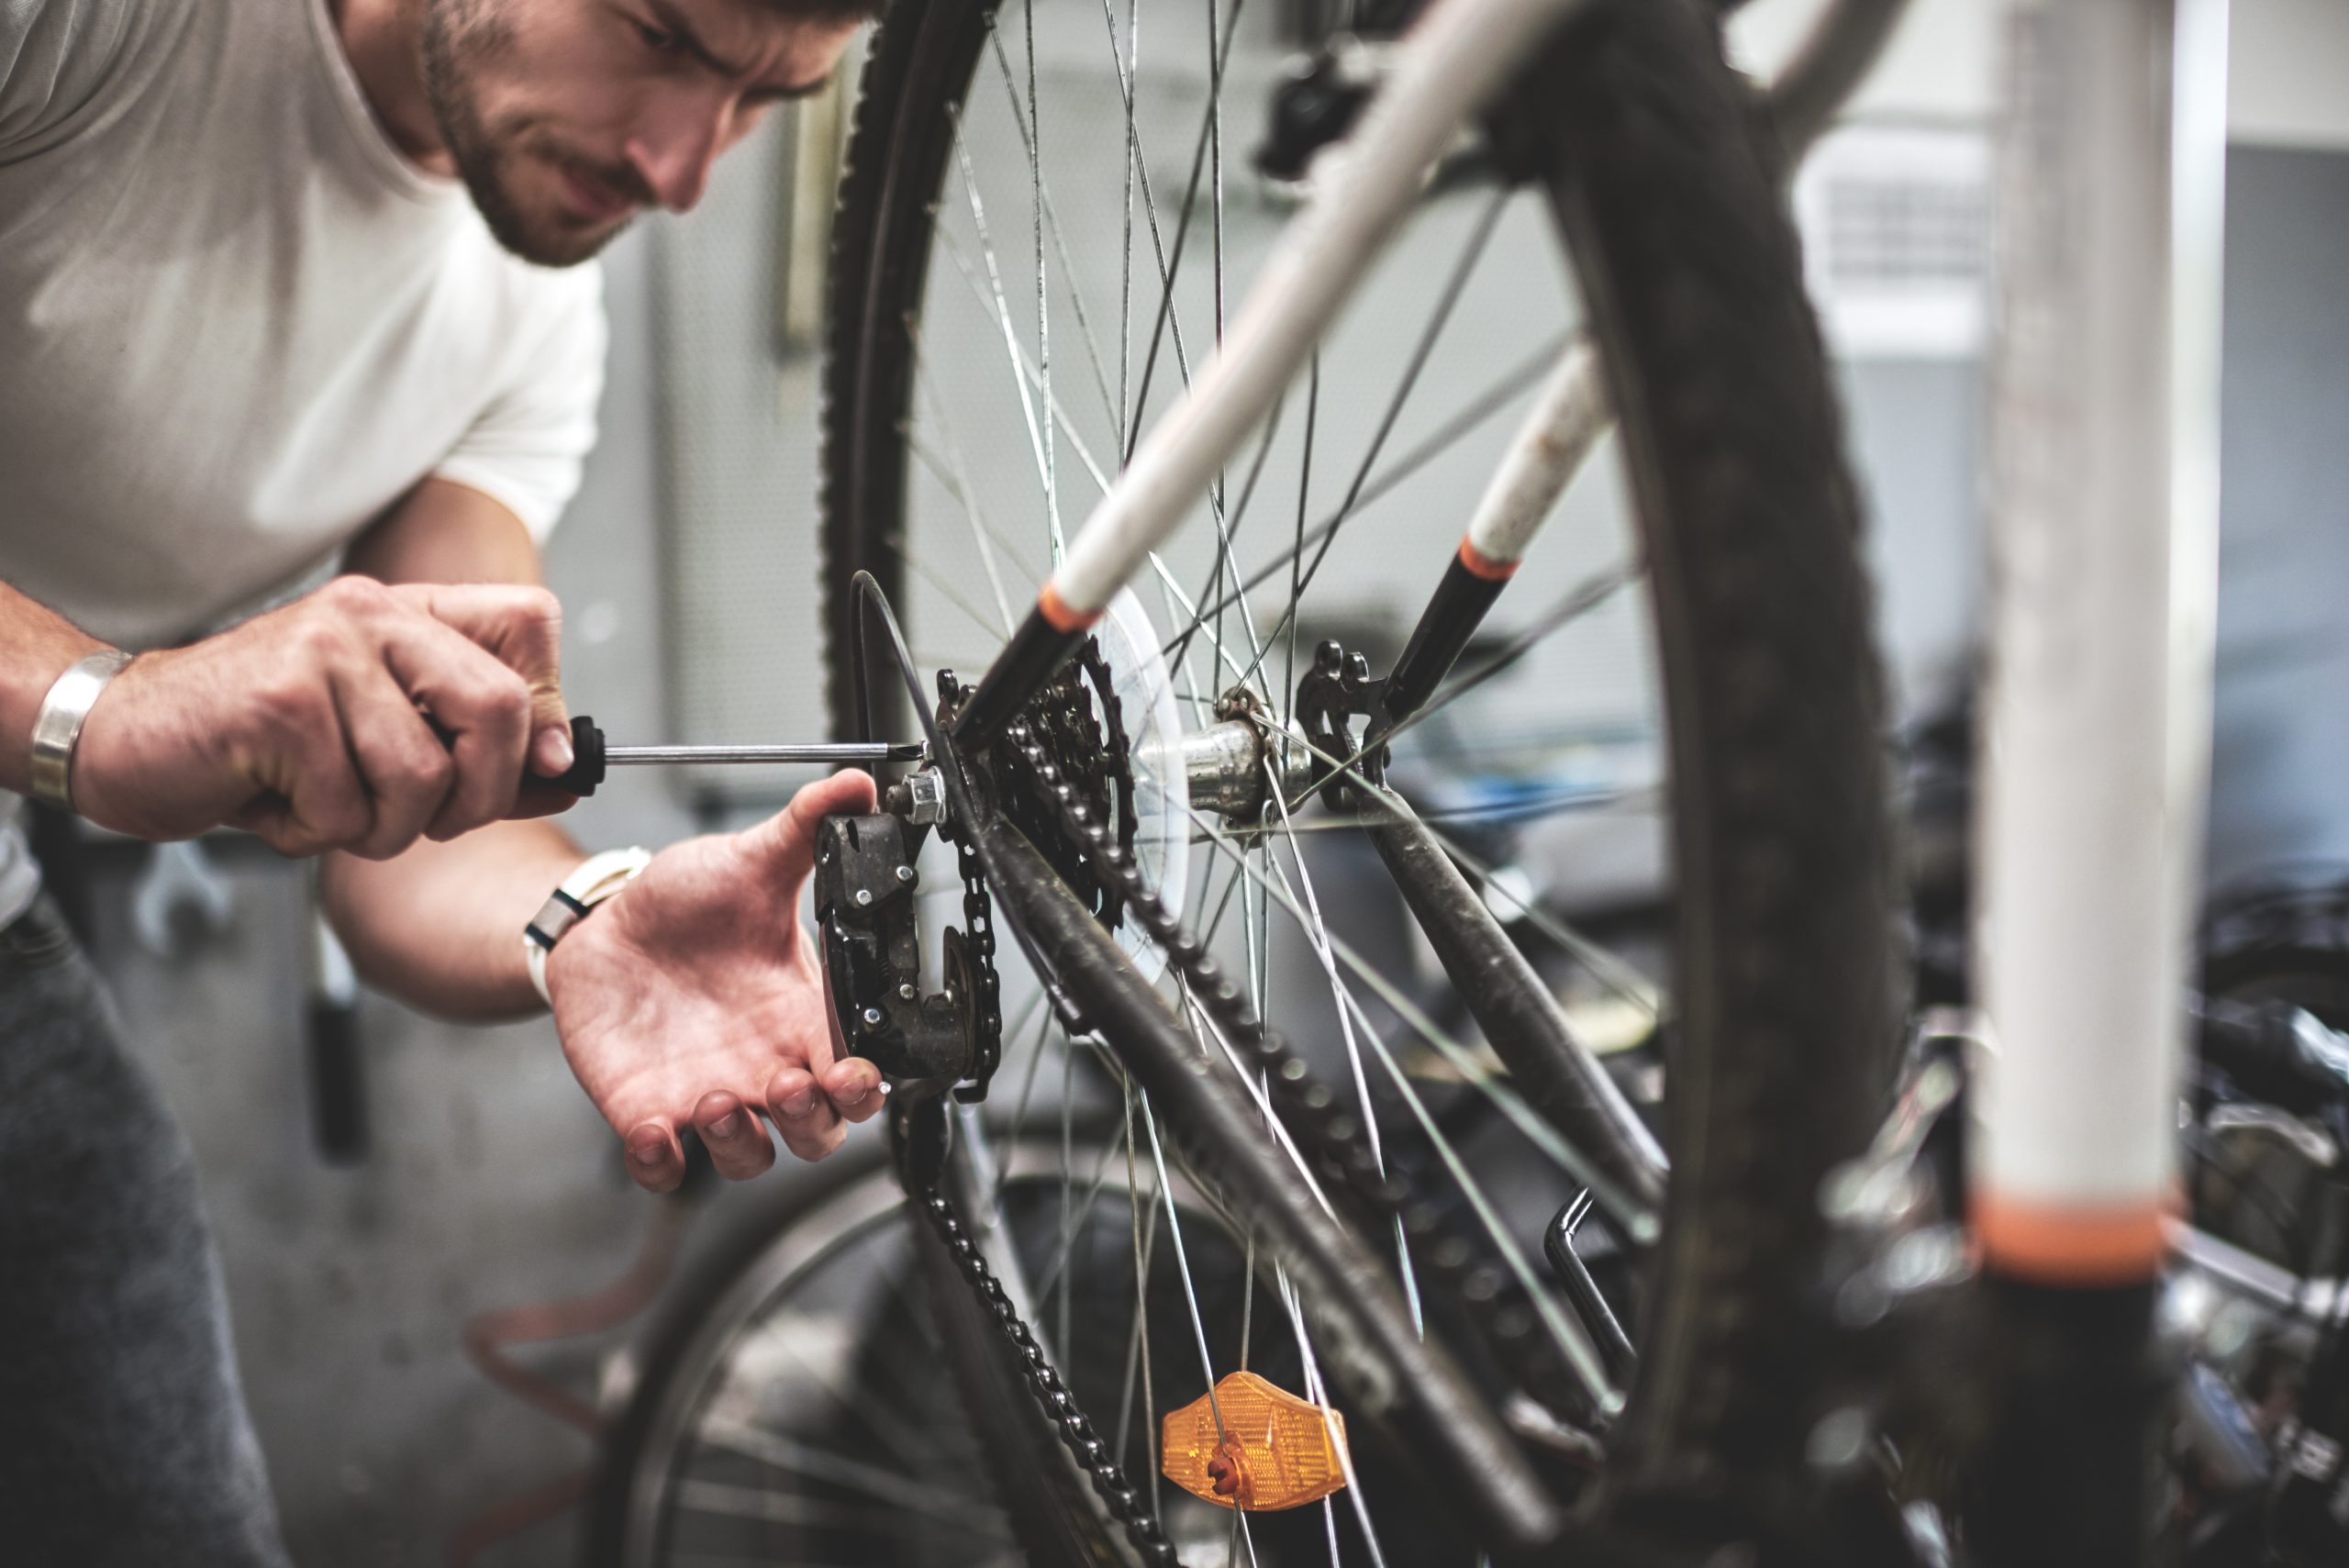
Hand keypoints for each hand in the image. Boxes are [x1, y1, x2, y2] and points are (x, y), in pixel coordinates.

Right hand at [74, 576, 575, 855]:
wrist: (122, 737)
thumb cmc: (262, 748)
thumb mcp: (382, 740)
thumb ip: (477, 751)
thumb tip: (566, 768)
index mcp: (407, 612)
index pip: (533, 620)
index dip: (542, 708)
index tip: (521, 765)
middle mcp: (371, 614)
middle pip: (499, 709)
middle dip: (477, 798)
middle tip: (424, 821)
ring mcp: (323, 652)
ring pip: (423, 779)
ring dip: (381, 830)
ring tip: (326, 809)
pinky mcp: (280, 706)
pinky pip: (350, 810)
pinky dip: (316, 835)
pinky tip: (273, 804)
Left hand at [546, 770, 887, 1191]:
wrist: (606, 925)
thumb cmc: (688, 903)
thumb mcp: (750, 862)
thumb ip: (806, 828)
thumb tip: (858, 784)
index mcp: (801, 1018)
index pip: (856, 1076)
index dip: (864, 1090)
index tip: (852, 1072)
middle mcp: (765, 1066)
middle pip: (817, 1135)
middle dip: (813, 1124)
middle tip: (791, 1087)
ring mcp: (708, 1095)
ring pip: (748, 1159)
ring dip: (740, 1144)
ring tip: (717, 1097)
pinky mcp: (647, 1111)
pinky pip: (665, 1168)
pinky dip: (663, 1163)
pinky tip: (653, 1129)